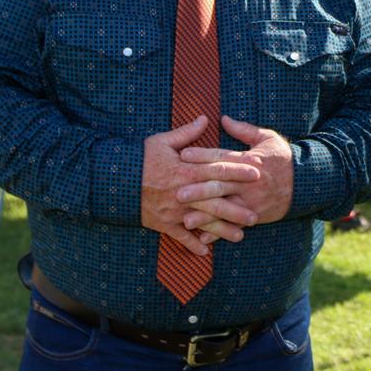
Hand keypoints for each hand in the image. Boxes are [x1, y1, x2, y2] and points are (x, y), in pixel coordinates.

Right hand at [141, 116, 260, 254]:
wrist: (113, 181)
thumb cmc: (139, 158)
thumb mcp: (162, 141)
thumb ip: (187, 133)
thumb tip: (205, 118)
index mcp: (186, 170)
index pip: (218, 170)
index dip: (239, 171)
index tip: (257, 173)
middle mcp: (184, 193)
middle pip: (216, 201)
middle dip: (237, 209)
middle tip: (256, 214)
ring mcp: (174, 210)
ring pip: (203, 222)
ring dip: (222, 231)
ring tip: (240, 236)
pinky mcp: (163, 223)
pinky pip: (180, 236)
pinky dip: (192, 244)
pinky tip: (206, 252)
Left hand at [177, 116, 294, 229]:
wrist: (307, 183)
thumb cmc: (284, 158)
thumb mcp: (267, 138)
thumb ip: (244, 130)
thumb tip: (223, 118)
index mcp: (249, 160)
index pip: (222, 157)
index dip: (202, 155)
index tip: (183, 155)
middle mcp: (248, 181)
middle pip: (220, 185)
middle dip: (198, 189)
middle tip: (178, 193)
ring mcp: (251, 200)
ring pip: (225, 208)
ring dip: (205, 216)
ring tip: (186, 220)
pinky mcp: (255, 215)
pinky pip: (234, 225)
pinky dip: (220, 233)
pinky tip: (204, 239)